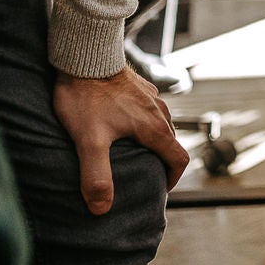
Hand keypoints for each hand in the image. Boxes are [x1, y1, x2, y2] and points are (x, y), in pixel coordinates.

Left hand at [53, 69, 190, 214]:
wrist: (86, 55)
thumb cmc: (87, 98)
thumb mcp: (89, 141)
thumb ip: (96, 176)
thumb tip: (102, 209)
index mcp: (154, 128)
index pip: (179, 159)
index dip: (172, 178)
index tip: (160, 188)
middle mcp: (160, 112)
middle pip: (171, 142)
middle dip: (162, 161)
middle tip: (143, 173)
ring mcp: (151, 96)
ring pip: (161, 124)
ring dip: (154, 140)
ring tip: (132, 149)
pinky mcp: (139, 85)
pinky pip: (149, 109)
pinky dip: (143, 122)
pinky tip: (121, 122)